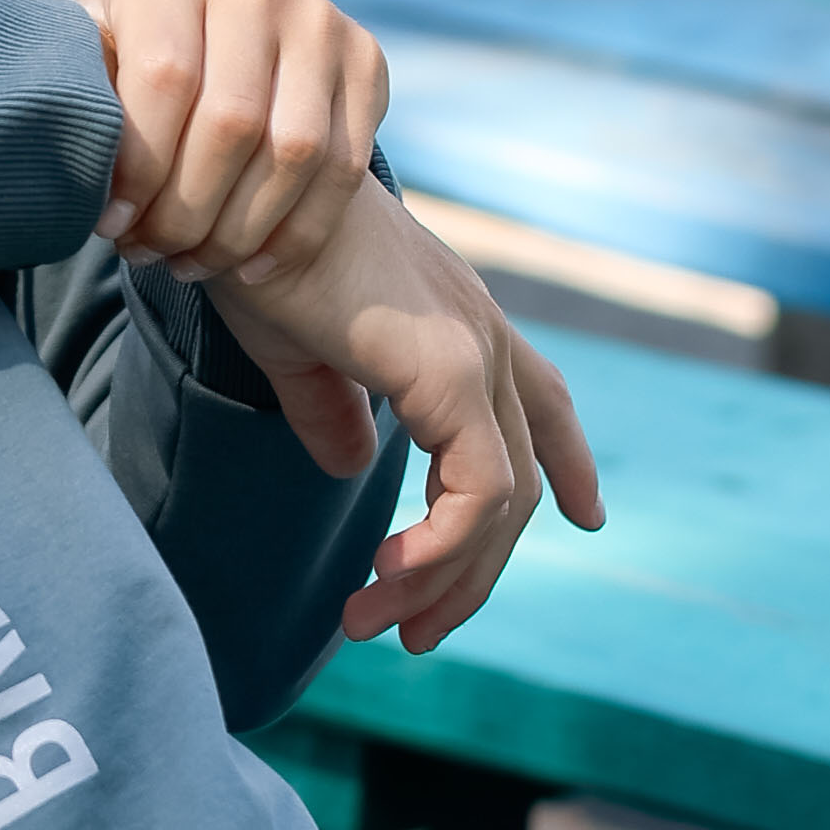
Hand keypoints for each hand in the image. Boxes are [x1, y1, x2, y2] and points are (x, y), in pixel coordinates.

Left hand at [76, 0, 388, 297]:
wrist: (204, 34)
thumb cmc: (123, 62)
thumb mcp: (85, 63)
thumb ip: (75, 100)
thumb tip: (71, 179)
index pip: (165, 80)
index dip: (138, 168)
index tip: (111, 225)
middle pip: (233, 123)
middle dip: (186, 212)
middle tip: (150, 255)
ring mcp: (320, 16)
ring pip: (294, 153)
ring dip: (239, 232)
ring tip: (190, 264)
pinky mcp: (365, 58)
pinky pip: (343, 167)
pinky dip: (296, 234)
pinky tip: (248, 266)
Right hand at [208, 178, 605, 654]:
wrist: (241, 195)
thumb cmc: (259, 255)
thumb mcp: (302, 349)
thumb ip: (335, 408)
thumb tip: (355, 466)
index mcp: (457, 321)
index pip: (541, 399)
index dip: (570, 460)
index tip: (588, 516)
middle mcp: (483, 333)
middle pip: (518, 480)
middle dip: (473, 571)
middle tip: (418, 634)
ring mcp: (474, 351)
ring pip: (502, 502)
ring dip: (445, 580)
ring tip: (381, 624)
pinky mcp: (448, 371)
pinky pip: (476, 493)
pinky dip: (440, 551)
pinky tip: (388, 576)